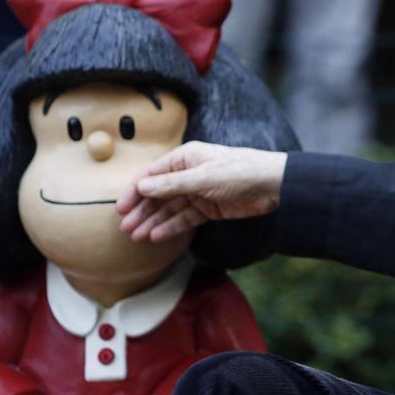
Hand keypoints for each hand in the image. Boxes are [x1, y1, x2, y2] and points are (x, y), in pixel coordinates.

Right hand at [116, 141, 287, 242]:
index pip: (152, 175)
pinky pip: (185, 218)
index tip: (120, 209)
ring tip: (137, 236)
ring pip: (170, 208)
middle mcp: (189, 173)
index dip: (135, 191)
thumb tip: (142, 187)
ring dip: (153, 221)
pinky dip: (172, 227)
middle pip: (158, 193)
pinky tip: (157, 236)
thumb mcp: (202, 177)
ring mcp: (199, 192)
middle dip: (141, 210)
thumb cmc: (240, 171)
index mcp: (185, 158)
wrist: (273, 184)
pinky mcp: (210, 208)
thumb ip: (172, 185)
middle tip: (125, 228)